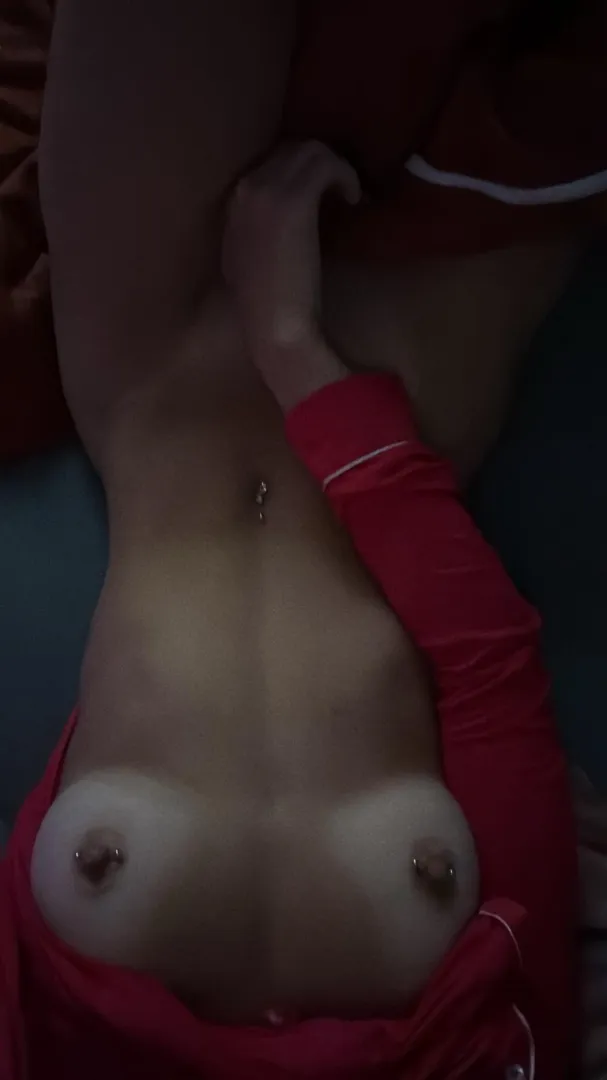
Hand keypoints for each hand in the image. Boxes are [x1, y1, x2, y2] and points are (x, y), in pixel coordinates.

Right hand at [222, 140, 360, 409]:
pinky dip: (346, 176)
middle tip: (339, 190)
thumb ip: (255, 230)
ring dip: (335, 167)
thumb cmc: (266, 307)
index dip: (299, 173)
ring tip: (349, 196)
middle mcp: (246, 189)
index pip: (268, 164)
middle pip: (289, 149)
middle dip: (319, 165)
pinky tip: (354, 200)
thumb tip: (281, 218)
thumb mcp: (247, 261)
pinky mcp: (295, 201)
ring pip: (310, 150)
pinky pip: (326, 164)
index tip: (320, 192)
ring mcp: (268, 191)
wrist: (274, 326)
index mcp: (231, 204)